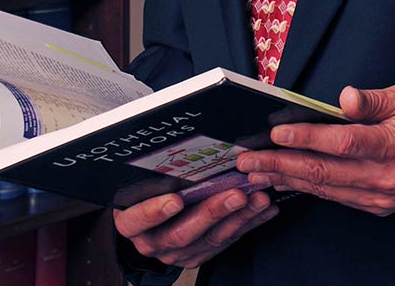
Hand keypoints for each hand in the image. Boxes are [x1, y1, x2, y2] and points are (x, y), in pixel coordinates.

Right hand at [113, 187, 277, 268]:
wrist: (149, 223)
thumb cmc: (144, 194)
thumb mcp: (139, 182)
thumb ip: (152, 172)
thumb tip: (175, 139)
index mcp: (132, 223)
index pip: (137, 220)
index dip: (155, 212)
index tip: (175, 199)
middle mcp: (154, 242)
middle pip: (181, 233)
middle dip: (212, 212)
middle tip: (234, 194)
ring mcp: (178, 252)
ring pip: (210, 239)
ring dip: (238, 217)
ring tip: (256, 197)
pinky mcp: (200, 254)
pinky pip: (226, 240)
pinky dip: (247, 223)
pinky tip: (262, 209)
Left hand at [236, 83, 394, 215]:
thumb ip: (375, 100)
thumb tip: (343, 98)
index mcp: (393, 146)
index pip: (341, 143)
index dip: (306, 138)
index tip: (276, 132)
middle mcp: (384, 178)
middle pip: (324, 172)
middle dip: (281, 165)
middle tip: (248, 160)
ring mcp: (380, 197)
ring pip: (325, 189)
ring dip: (288, 180)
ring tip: (257, 172)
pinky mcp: (379, 206)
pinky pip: (337, 197)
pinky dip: (309, 189)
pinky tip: (288, 181)